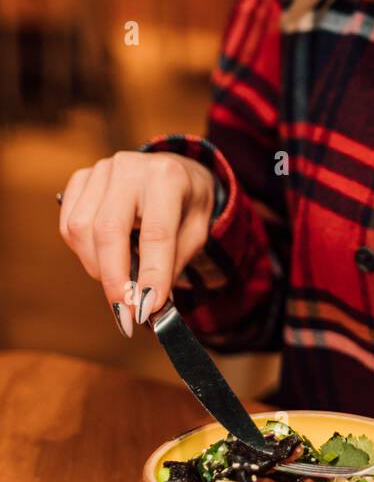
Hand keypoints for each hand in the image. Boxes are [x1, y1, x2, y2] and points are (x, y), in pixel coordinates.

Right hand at [58, 151, 217, 336]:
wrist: (176, 171)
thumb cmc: (187, 205)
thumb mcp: (196, 232)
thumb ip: (172, 264)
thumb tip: (148, 304)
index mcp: (167, 177)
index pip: (156, 232)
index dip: (150, 274)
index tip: (146, 309)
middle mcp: (130, 168)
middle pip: (108, 231)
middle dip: (113, 279)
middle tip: (124, 314)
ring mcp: (101, 171)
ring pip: (81, 230)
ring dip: (97, 267)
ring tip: (119, 282)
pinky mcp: (81, 179)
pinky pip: (69, 224)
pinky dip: (82, 252)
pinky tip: (103, 259)